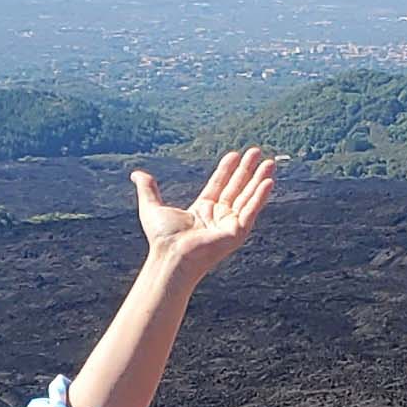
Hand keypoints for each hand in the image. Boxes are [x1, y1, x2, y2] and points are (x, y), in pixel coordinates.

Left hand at [128, 147, 279, 278]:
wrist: (171, 255)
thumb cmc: (162, 238)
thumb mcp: (151, 207)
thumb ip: (148, 189)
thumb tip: (136, 174)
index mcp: (202, 210)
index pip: (219, 185)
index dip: (227, 169)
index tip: (235, 154)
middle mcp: (218, 216)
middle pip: (237, 187)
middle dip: (248, 170)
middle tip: (257, 152)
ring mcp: (229, 224)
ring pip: (248, 196)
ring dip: (259, 179)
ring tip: (270, 163)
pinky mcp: (237, 232)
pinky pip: (251, 210)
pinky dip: (260, 196)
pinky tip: (269, 181)